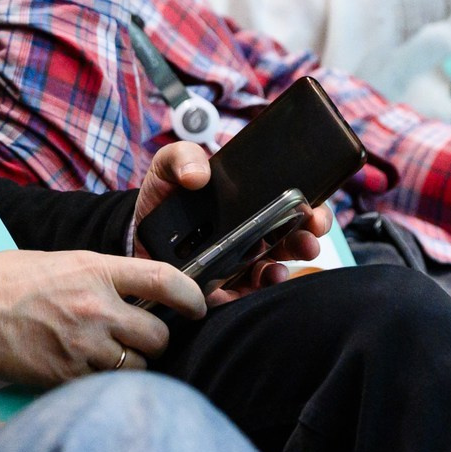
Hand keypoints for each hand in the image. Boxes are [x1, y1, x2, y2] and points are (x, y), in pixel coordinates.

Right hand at [0, 248, 203, 386]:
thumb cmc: (4, 281)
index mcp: (96, 270)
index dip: (191, 297)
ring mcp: (83, 345)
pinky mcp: (66, 375)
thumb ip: (100, 276)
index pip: (164, 280)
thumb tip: (132, 291)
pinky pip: (104, 384)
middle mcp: (96, 308)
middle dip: (153, 340)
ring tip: (104, 356)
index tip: (197, 307)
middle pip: (157, 335)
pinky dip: (100, 382)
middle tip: (138, 339)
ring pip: (136, 366)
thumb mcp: (59, 261)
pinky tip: (81, 369)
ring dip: (129, 365)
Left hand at [131, 140, 328, 302]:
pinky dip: (258, 290)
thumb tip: (198, 175)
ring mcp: (240, 263)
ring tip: (282, 264)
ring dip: (286, 266)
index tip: (315, 211)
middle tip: (309, 236)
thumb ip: (181, 157)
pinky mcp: (223, 288)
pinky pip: (247, 294)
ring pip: (275, 267)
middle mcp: (253, 234)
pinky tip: (260, 280)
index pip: (292, 205)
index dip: (311, 208)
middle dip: (307, 238)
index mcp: (250, 204)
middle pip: (292, 238)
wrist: (135, 232)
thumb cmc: (162, 197)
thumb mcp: (169, 167)